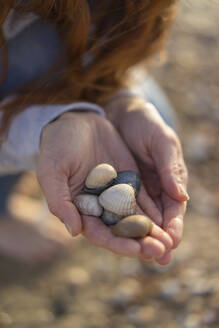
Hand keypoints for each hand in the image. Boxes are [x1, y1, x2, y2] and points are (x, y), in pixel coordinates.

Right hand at [37, 111, 172, 260]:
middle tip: (161, 251)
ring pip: (136, 217)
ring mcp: (116, 194)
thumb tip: (74, 231)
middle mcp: (99, 206)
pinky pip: (143, 197)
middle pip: (121, 230)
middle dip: (141, 242)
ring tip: (169, 242)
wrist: (74, 121)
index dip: (117, 243)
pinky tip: (169, 219)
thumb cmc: (57, 147)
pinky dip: (155, 209)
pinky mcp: (129, 180)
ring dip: (152, 230)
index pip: (99, 233)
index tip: (136, 250)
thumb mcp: (52, 171)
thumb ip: (59, 201)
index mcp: (79, 209)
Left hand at [105, 97, 188, 264]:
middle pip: (158, 219)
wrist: (122, 114)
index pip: (175, 209)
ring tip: (138, 253)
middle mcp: (154, 190)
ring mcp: (135, 191)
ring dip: (140, 236)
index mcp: (170, 180)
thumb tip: (182, 196)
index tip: (172, 242)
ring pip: (139, 218)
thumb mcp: (161, 142)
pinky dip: (120, 221)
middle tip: (158, 258)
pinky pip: (119, 207)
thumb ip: (170, 167)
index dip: (175, 226)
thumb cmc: (146, 125)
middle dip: (158, 239)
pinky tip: (116, 234)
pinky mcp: (117, 188)